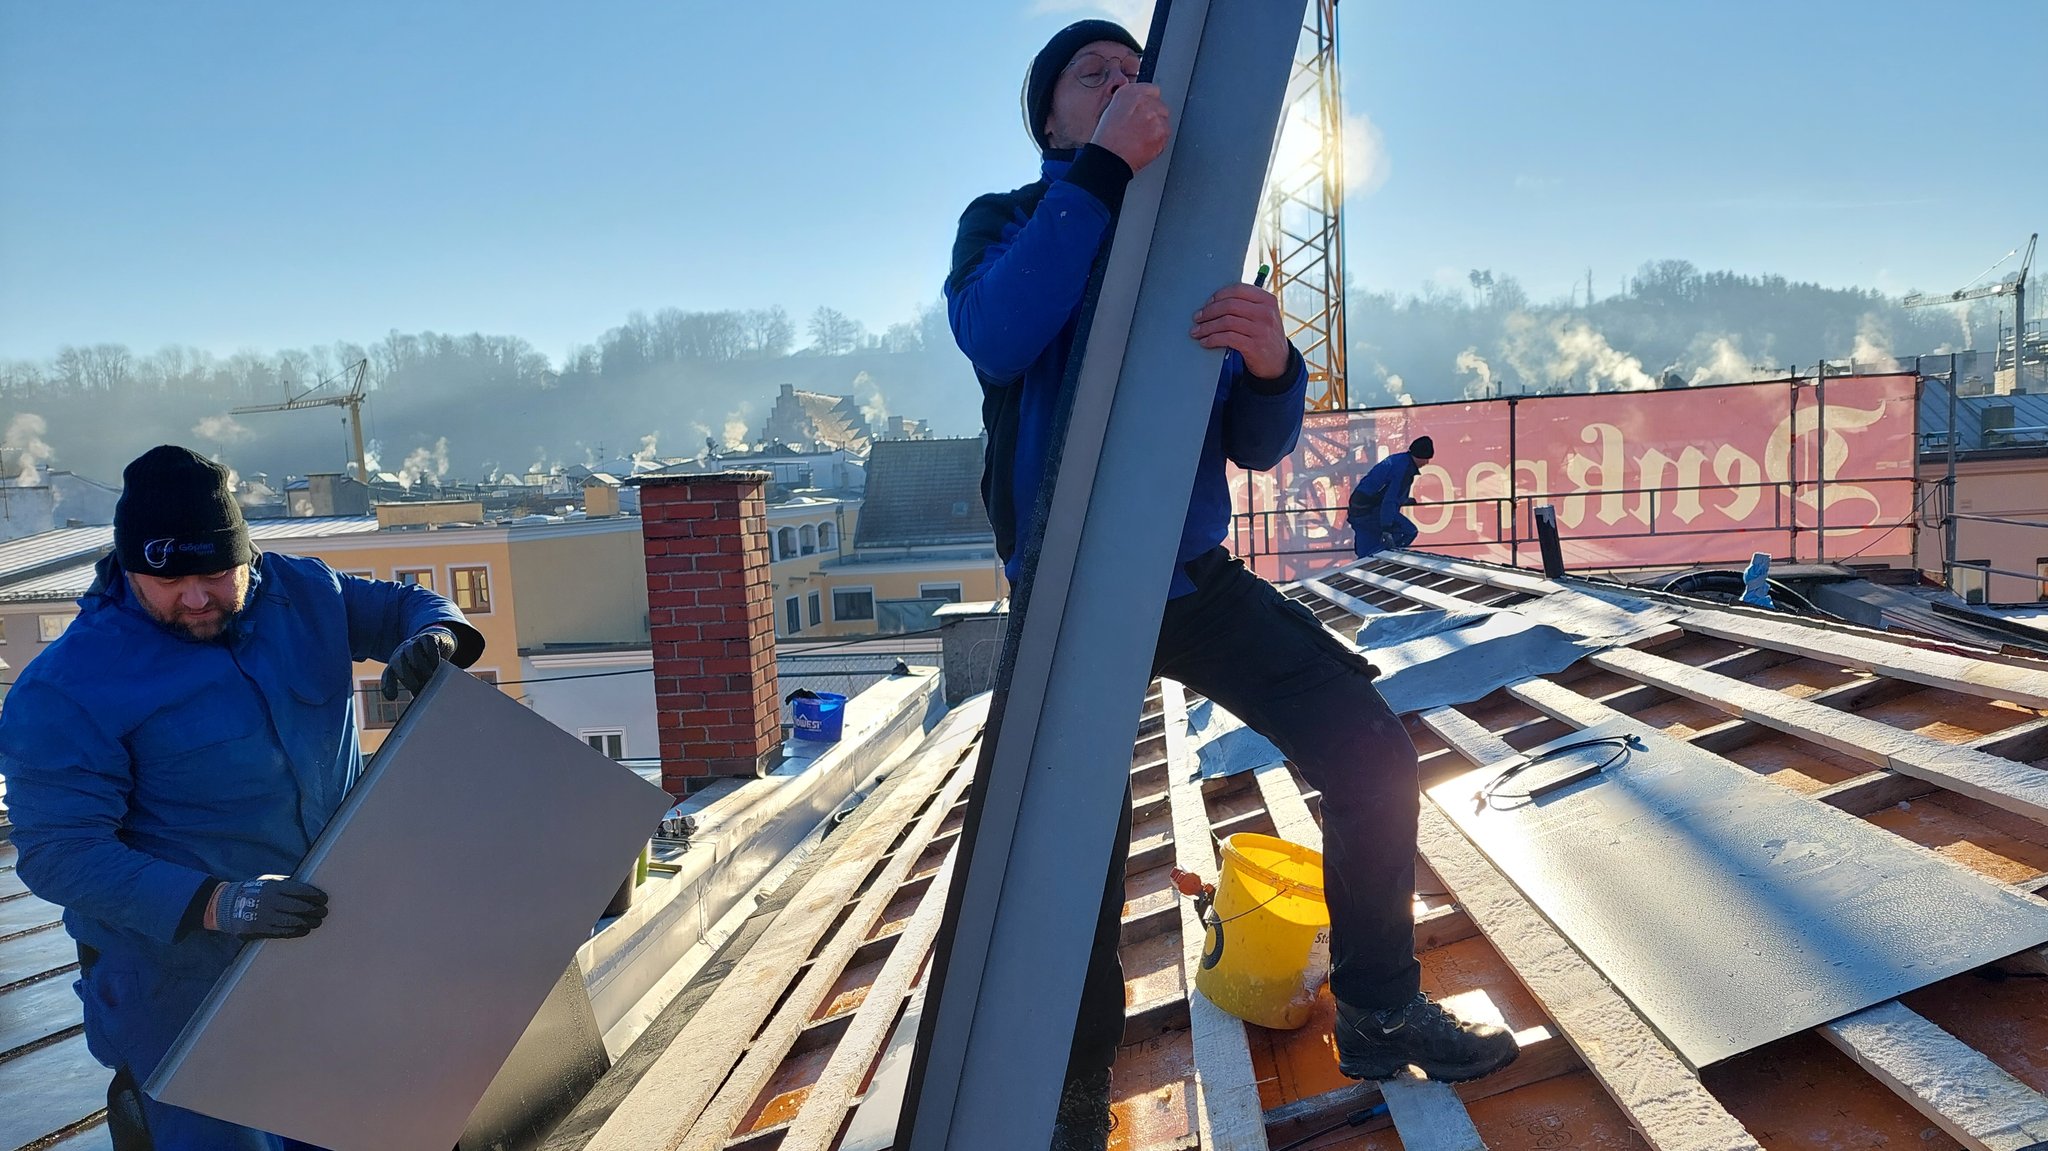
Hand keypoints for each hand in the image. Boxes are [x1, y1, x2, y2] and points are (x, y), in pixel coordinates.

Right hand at [206, 876, 327, 939]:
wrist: (226, 905)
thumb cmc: (253, 891)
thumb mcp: (267, 881)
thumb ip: (286, 884)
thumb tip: (309, 890)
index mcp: (273, 886)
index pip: (300, 890)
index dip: (315, 895)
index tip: (324, 899)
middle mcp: (270, 901)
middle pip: (299, 907)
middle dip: (315, 910)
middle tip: (324, 912)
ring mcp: (265, 916)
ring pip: (293, 921)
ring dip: (308, 922)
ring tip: (317, 922)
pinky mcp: (260, 929)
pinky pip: (283, 932)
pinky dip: (297, 931)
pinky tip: (305, 930)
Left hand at [382, 627, 456, 699]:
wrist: (437, 640)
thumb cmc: (425, 664)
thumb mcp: (418, 676)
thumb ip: (418, 687)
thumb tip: (423, 702)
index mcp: (396, 665)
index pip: (388, 675)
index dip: (388, 685)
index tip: (393, 697)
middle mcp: (402, 653)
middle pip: (398, 663)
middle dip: (408, 677)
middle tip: (419, 687)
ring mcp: (414, 644)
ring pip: (412, 652)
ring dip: (420, 666)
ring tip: (429, 675)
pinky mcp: (428, 638)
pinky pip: (427, 643)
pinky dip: (432, 655)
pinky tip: (437, 663)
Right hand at [1090, 83, 1168, 171]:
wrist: (1109, 157)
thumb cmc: (1106, 139)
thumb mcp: (1112, 110)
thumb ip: (1130, 103)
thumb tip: (1140, 104)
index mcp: (1129, 93)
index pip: (1152, 90)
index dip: (1149, 102)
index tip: (1146, 111)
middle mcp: (1143, 100)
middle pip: (1160, 105)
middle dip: (1155, 116)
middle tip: (1141, 128)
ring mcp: (1154, 115)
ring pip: (1164, 120)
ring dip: (1157, 129)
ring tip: (1141, 138)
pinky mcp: (1162, 131)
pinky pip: (1166, 134)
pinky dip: (1159, 141)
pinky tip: (1145, 144)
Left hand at [1192, 283, 1289, 378]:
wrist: (1279, 364)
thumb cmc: (1265, 336)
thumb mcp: (1263, 316)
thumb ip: (1247, 305)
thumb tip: (1214, 301)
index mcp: (1267, 300)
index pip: (1238, 290)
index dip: (1219, 295)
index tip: (1207, 303)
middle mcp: (1266, 313)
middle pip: (1229, 305)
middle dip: (1209, 311)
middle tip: (1197, 318)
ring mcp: (1261, 330)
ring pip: (1226, 322)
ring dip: (1207, 327)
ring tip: (1197, 332)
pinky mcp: (1255, 346)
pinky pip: (1227, 338)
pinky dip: (1212, 339)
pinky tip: (1205, 342)